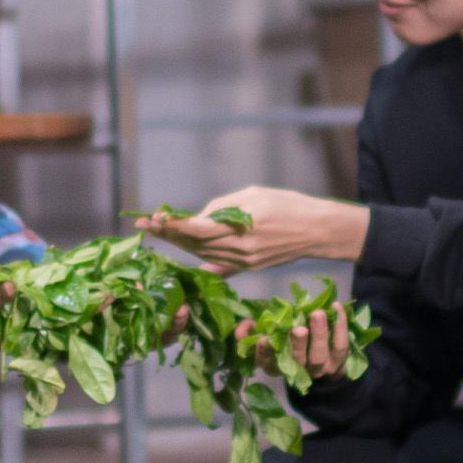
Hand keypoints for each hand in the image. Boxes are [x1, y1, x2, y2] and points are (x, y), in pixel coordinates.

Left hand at [141, 185, 366, 270]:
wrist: (317, 230)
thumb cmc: (287, 204)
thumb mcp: (253, 194)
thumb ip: (222, 207)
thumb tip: (197, 220)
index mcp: (241, 228)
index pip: (196, 229)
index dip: (172, 225)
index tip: (152, 218)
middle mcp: (239, 250)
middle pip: (195, 244)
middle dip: (168, 234)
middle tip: (145, 224)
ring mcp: (244, 262)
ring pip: (203, 255)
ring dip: (180, 244)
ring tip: (160, 233)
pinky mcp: (249, 268)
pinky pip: (217, 266)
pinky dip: (200, 258)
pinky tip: (182, 254)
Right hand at [234, 299, 349, 378]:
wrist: (319, 354)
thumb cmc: (285, 337)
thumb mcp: (265, 331)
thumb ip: (250, 329)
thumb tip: (239, 331)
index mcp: (275, 365)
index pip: (268, 362)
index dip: (265, 353)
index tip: (263, 339)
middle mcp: (297, 370)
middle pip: (297, 361)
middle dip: (298, 345)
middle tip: (299, 328)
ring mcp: (319, 368)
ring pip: (319, 355)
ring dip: (320, 335)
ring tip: (317, 313)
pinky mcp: (338, 361)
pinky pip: (341, 345)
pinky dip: (340, 326)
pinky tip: (335, 307)